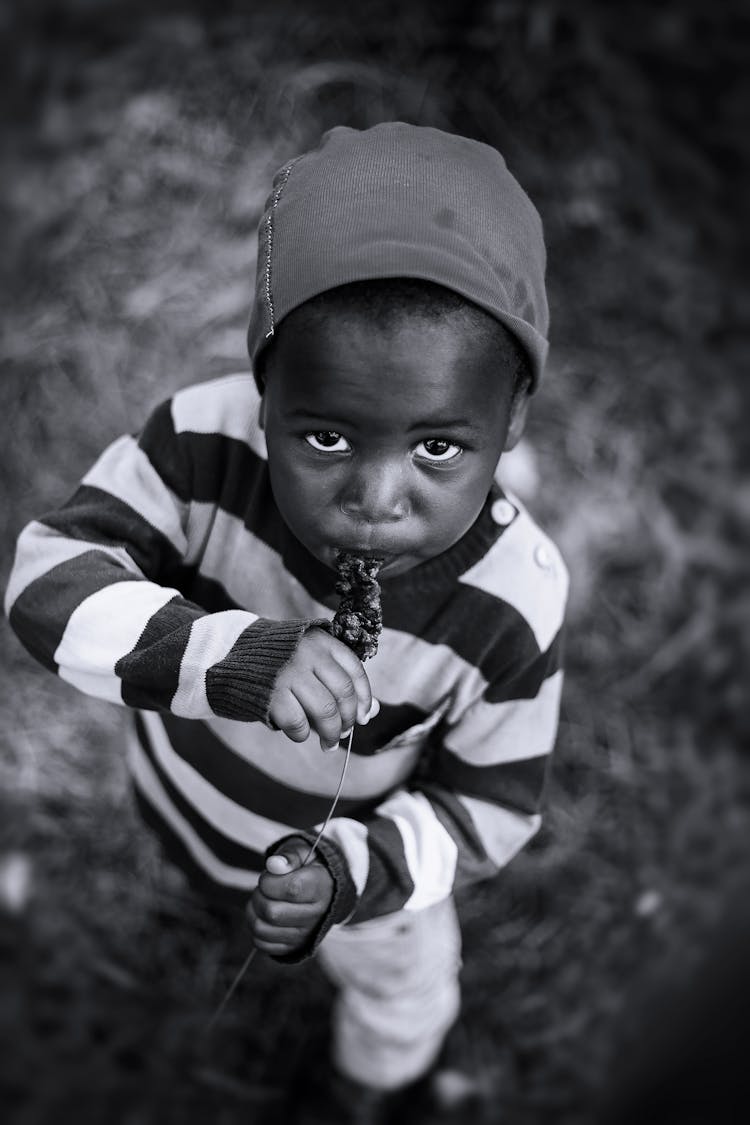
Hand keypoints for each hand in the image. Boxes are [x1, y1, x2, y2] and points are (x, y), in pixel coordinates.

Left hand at [247, 839, 333, 956]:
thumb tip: (273, 865)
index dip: (269, 880)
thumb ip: (289, 856)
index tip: (270, 873)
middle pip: (272, 912)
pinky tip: (263, 914)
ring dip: (253, 911)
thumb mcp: (303, 852)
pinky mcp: (293, 946)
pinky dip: (255, 928)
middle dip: (259, 895)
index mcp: (322, 888)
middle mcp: (316, 915)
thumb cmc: (308, 867)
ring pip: (262, 929)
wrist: (324, 888)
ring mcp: (304, 934)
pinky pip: (261, 943)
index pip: (290, 889)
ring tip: (262, 899)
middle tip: (265, 886)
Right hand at [268, 627, 371, 750]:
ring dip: (330, 734)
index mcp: (321, 641)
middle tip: (343, 733)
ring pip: (325, 711)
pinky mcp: (271, 694)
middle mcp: (308, 654)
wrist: (228, 653)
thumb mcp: (310, 660)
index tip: (364, 717)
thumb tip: (374, 711)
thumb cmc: (277, 661)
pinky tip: (300, 733)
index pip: (354, 672)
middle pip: (343, 694)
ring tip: (328, 744)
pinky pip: (298, 723)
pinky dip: (303, 734)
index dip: (364, 699)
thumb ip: (339, 680)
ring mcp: (289, 673)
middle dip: (348, 720)